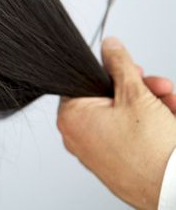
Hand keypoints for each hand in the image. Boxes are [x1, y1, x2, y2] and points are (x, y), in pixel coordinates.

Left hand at [57, 37, 175, 209]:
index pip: (84, 81)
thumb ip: (119, 64)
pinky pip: (127, 134)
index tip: (130, 70)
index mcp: (71, 116)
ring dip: (149, 104)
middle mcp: (76, 136)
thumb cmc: (149, 150)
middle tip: (157, 87)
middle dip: (139, 88)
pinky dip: (148, 125)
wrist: (171, 189)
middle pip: (107, 97)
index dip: (112, 72)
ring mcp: (94, 151)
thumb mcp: (134, 93)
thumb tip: (110, 46)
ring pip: (121, 115)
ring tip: (169, 105)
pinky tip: (168, 119)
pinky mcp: (112, 162)